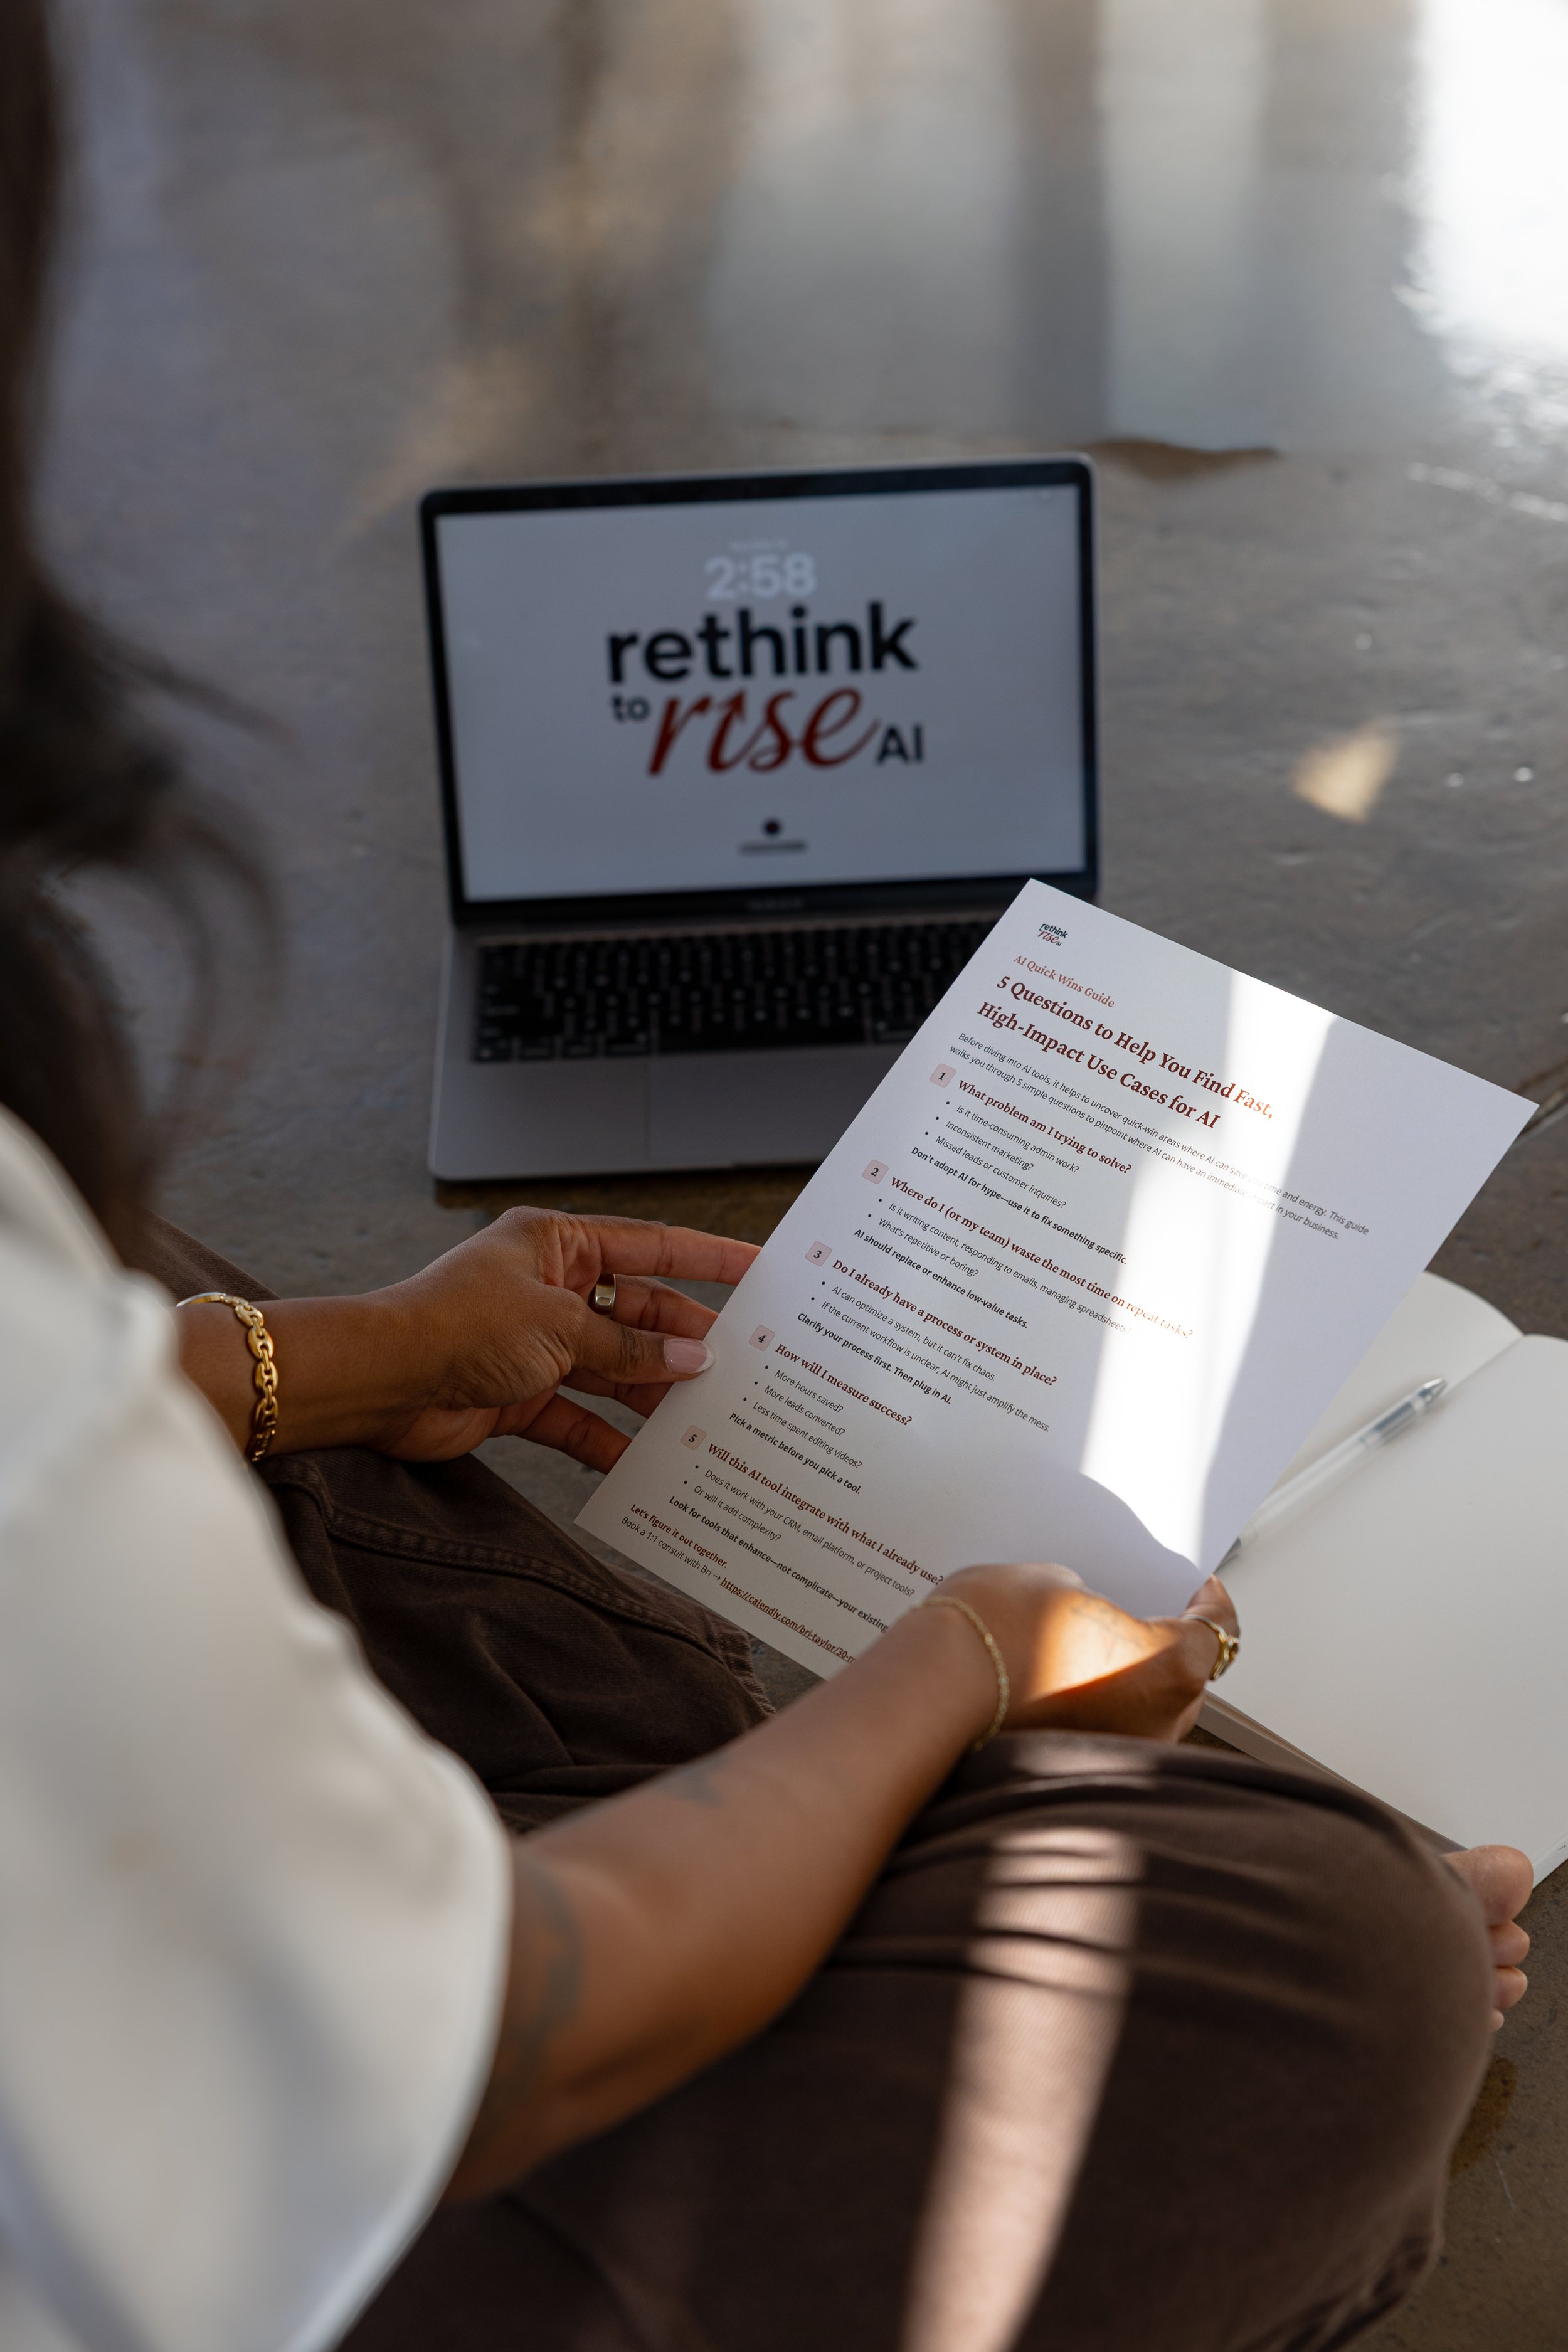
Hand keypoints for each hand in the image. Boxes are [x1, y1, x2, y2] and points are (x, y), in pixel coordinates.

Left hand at [375, 1209, 757, 1465]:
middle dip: (685, 1342)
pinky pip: (580, 1417)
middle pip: (639, 1314)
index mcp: (559, 1244)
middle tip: (742, 1366)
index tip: (760, 1270)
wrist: (379, 1382)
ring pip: (615, 1369)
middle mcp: (552, 1289)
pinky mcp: (522, 1393)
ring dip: (652, 1395)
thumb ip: (629, 1349)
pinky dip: (607, 1439)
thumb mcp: (559, 1327)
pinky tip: (642, 1460)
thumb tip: (691, 1360)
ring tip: (703, 1419)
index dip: (710, 1258)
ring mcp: (538, 1343)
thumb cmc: (453, 1326)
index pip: (653, 1245)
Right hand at [933, 1562, 1237, 1743]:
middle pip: (1184, 1675)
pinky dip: (1088, 1705)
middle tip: (1134, 1609)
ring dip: (1123, 1678)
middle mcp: (1159, 1723)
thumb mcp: (1054, 1582)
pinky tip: (1056, 1675)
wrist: (932, 1689)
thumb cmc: (995, 1630)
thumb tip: (1087, 1614)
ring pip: (1141, 1708)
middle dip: (1161, 1642)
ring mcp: (1118, 1753)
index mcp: (1169, 1667)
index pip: (1218, 1630)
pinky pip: (1100, 1730)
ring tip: (1086, 1641)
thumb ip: (1090, 1600)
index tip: (1197, 1585)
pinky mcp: (1075, 1769)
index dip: (1208, 1599)